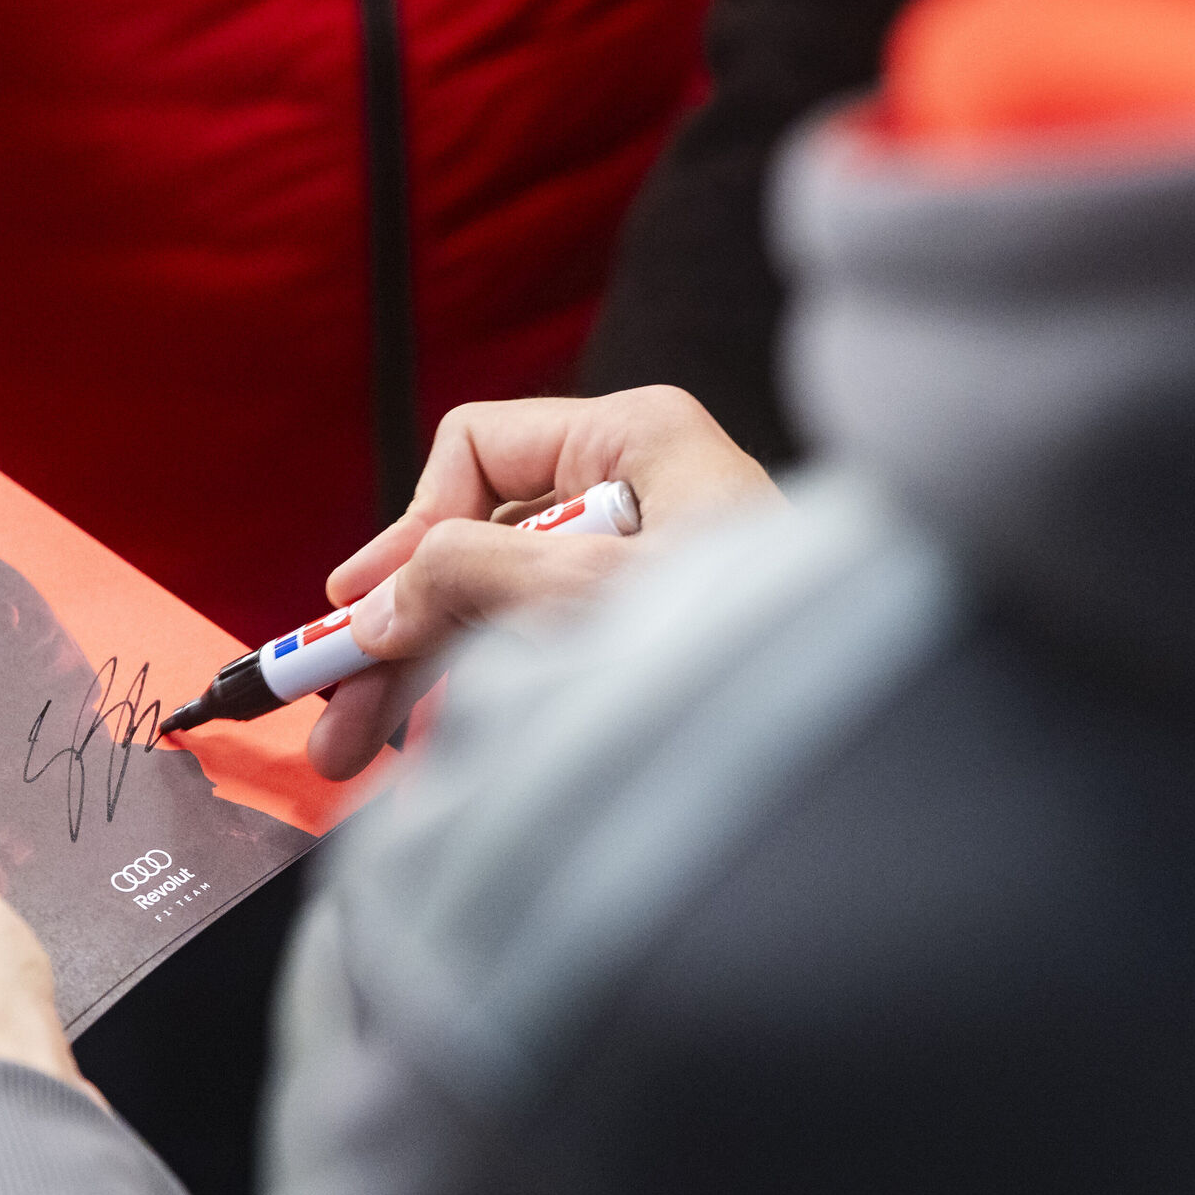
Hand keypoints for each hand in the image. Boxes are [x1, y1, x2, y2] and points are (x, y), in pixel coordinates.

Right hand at [303, 386, 782, 778]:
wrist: (864, 755)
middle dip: (398, 629)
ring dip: (428, 675)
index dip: (407, 529)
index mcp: (637, 437)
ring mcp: (650, 567)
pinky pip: (547, 652)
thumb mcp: (588, 591)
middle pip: (479, 543)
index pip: (478, 449)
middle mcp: (641, 492)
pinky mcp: (657, 637)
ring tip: (358, 756)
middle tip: (331, 714)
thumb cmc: (751, 642)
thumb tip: (373, 607)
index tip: (357, 613)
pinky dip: (491, 694)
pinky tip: (443, 748)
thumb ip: (466, 580)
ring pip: (505, 608)